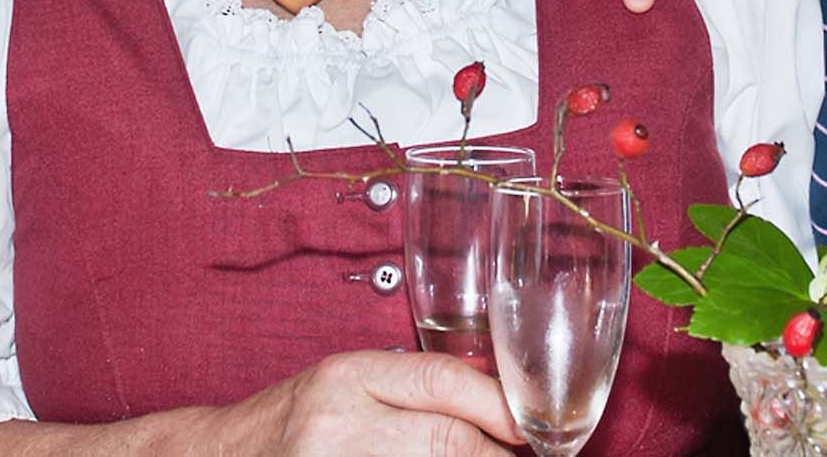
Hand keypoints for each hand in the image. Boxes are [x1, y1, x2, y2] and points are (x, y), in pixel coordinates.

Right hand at [204, 350, 520, 456]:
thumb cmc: (295, 422)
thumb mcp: (349, 385)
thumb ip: (414, 390)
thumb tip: (500, 409)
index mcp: (346, 377)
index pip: (438, 382)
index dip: (497, 406)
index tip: (532, 426)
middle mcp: (340, 423)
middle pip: (446, 438)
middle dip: (494, 453)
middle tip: (524, 454)